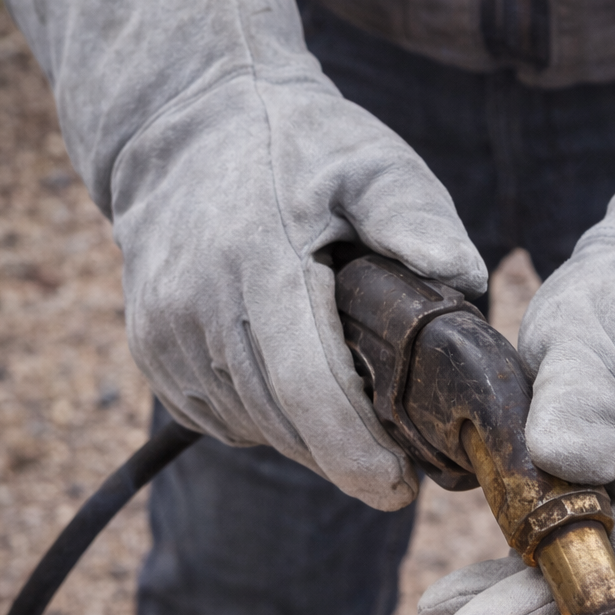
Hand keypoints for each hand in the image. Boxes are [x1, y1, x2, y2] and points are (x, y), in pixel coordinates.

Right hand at [115, 81, 483, 510]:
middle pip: (282, 422)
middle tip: (398, 469)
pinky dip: (267, 420)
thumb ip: (414, 216)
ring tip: (354, 424)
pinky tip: (297, 389)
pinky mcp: (150, 350)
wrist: (184, 126)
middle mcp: (196, 306)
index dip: (354, 453)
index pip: (306, 389)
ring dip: (308, 440)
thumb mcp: (369, 161)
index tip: (398, 489)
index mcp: (257, 262)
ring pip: (252, 426)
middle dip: (344, 457)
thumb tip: (463, 277)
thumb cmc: (297, 146)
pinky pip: (221, 416)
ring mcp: (164, 333)